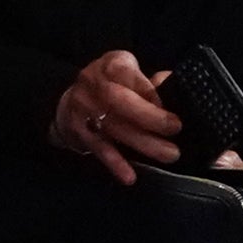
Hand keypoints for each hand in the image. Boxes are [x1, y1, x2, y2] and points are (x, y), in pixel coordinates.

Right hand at [52, 50, 184, 184]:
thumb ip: (148, 80)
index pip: (132, 78)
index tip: (173, 110)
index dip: (153, 94)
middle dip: (150, 117)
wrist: (66, 101)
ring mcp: (84, 109)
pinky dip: (115, 163)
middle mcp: (94, 84)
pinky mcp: (80, 131)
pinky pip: (100, 149)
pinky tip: (130, 176)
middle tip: (175, 130)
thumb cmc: (108, 85)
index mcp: (111, 65)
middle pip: (121, 101)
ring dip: (143, 143)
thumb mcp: (127, 71)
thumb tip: (170, 84)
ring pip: (114, 127)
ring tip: (169, 154)